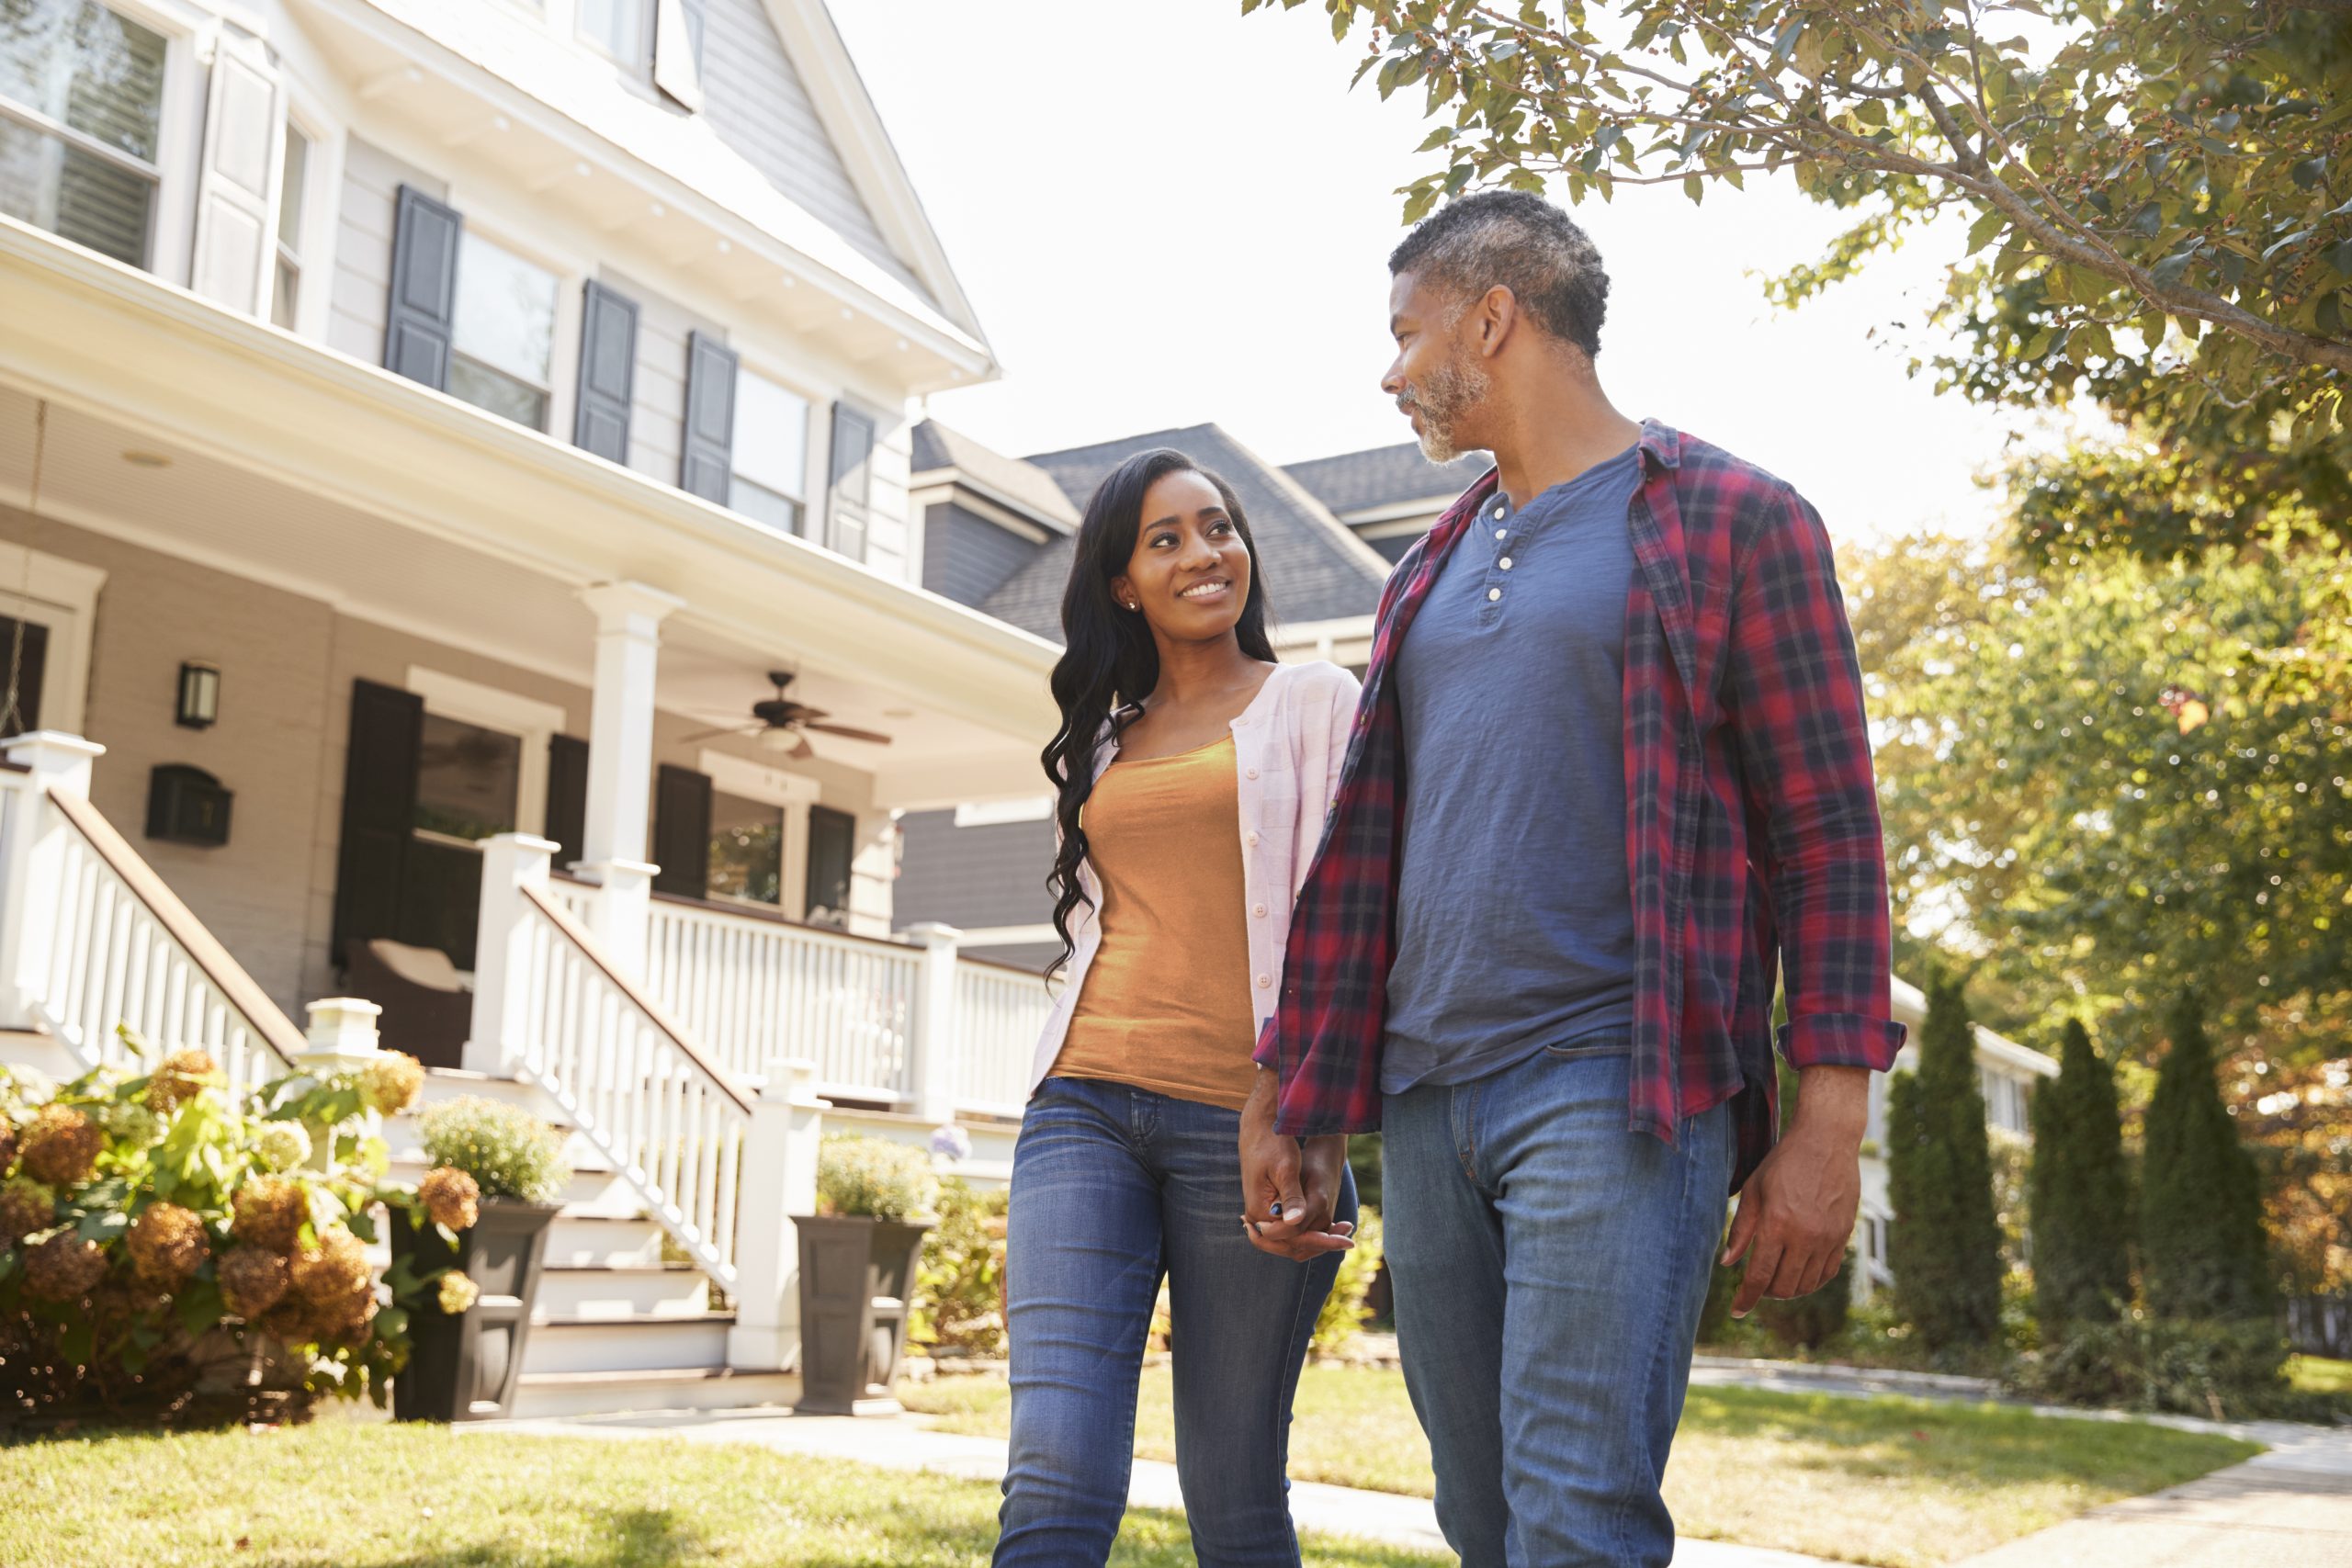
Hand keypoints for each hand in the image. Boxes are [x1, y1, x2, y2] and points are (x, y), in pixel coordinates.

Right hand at [1239, 1070, 1354, 1262]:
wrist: (1259, 1129)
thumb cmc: (1273, 1145)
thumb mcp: (1285, 1169)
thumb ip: (1291, 1198)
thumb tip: (1296, 1222)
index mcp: (1259, 1211)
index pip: (1290, 1239)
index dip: (1318, 1241)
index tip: (1345, 1239)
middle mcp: (1257, 1218)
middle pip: (1290, 1245)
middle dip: (1319, 1245)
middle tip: (1348, 1241)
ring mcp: (1262, 1214)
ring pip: (1291, 1240)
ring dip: (1316, 1241)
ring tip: (1344, 1235)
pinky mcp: (1269, 1207)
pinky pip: (1290, 1229)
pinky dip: (1311, 1231)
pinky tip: (1332, 1227)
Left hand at [1722, 1065, 1865, 1317]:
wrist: (1826, 1141)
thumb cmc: (1783, 1162)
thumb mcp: (1753, 1190)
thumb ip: (1741, 1229)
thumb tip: (1727, 1263)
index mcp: (1776, 1224)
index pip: (1759, 1276)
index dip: (1746, 1298)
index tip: (1737, 1312)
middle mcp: (1804, 1236)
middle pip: (1784, 1287)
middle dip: (1766, 1293)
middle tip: (1757, 1287)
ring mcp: (1827, 1238)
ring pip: (1807, 1284)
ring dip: (1789, 1290)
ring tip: (1777, 1280)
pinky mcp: (1843, 1235)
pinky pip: (1828, 1273)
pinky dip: (1811, 1281)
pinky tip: (1800, 1273)